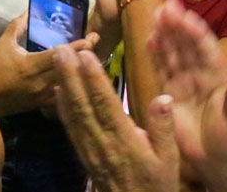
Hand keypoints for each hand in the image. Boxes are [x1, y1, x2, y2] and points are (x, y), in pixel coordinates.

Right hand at [0, 13, 99, 116]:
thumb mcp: (4, 43)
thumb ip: (17, 26)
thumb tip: (29, 11)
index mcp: (31, 65)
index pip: (58, 55)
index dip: (76, 47)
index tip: (90, 38)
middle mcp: (41, 82)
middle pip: (70, 69)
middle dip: (85, 55)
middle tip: (96, 41)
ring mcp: (44, 96)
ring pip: (70, 84)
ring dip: (81, 71)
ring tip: (93, 57)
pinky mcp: (43, 104)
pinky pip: (64, 97)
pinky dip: (73, 87)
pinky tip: (82, 79)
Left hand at [55, 46, 179, 191]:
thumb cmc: (156, 184)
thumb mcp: (170, 160)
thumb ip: (164, 129)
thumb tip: (164, 97)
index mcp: (125, 140)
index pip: (106, 105)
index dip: (94, 79)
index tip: (86, 55)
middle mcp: (102, 142)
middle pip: (83, 105)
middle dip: (71, 75)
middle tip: (61, 49)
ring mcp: (89, 148)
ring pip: (73, 113)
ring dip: (63, 85)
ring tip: (57, 61)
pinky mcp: (83, 154)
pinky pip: (70, 128)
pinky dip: (61, 108)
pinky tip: (56, 91)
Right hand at [148, 0, 226, 191]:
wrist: (215, 163)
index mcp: (220, 76)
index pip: (206, 49)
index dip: (195, 31)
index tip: (185, 14)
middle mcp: (201, 74)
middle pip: (187, 45)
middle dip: (178, 25)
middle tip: (167, 5)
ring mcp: (184, 82)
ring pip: (173, 53)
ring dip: (165, 34)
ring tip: (156, 14)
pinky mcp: (170, 92)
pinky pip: (162, 69)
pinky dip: (155, 54)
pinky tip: (148, 38)